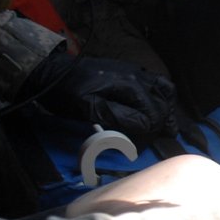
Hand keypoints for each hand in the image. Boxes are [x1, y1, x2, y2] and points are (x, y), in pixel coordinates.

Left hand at [22, 49, 178, 139]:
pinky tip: (157, 107)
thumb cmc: (66, 93)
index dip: (148, 135)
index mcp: (128, 86)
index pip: (151, 115)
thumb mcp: (88, 108)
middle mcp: (137, 76)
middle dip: (160, 125)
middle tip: (152, 141)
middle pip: (161, 104)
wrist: (52, 71)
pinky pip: (158, 82)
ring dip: (166, 110)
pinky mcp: (131, 71)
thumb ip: (118, 116)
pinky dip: (162, 97)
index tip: (138, 148)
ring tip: (163, 126)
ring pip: (165, 90)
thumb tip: (145, 125)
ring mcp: (135, 71)